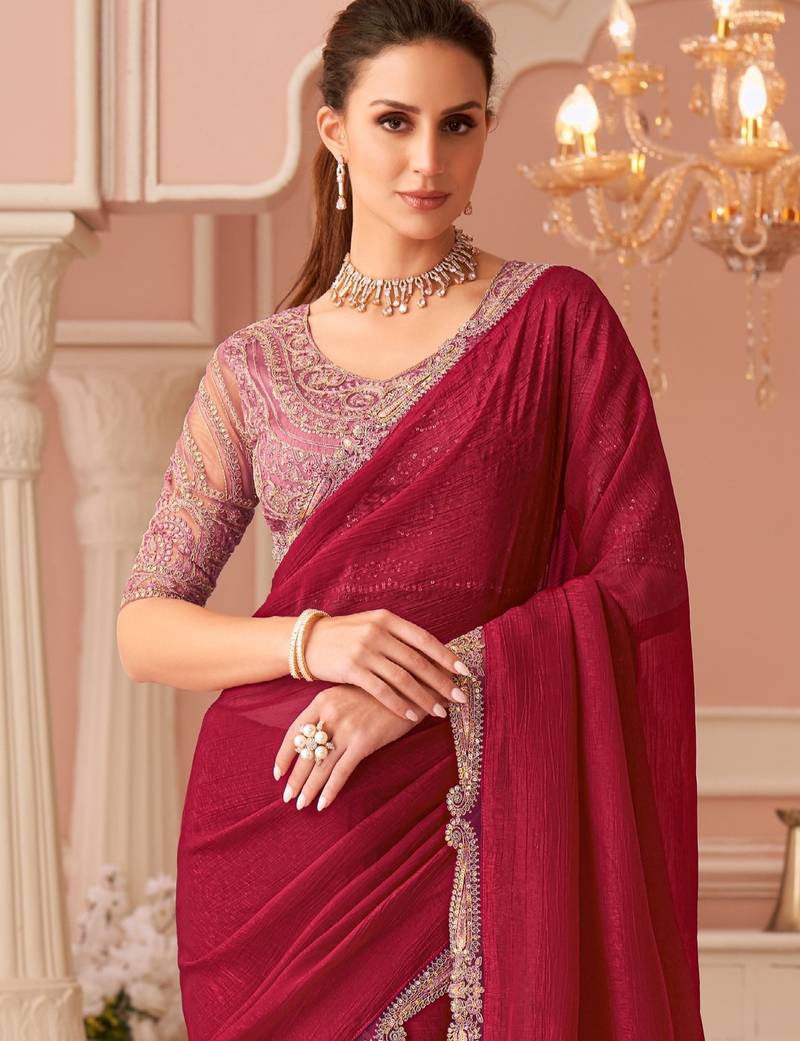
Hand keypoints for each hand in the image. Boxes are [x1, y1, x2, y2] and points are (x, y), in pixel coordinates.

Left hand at [273, 683, 421, 811]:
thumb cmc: (380, 693)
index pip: (294, 732)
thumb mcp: (348, 695)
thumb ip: (330, 712)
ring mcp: (347, 728)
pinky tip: (323, 804)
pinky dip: (330, 790)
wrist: (411, 687)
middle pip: (305, 752)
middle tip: (287, 797)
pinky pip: (341, 772)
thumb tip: (314, 739)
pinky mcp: (364, 742)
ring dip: (308, 788)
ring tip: (301, 804)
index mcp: (322, 700)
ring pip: (320, 765)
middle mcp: (330, 714)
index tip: (277, 773)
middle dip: (295, 778)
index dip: (284, 755)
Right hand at [301, 608, 471, 721]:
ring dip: (424, 697)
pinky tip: (412, 716)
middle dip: (441, 681)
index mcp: (386, 619)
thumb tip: (431, 653)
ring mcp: (364, 651)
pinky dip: (400, 704)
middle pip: (417, 661)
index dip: (446, 656)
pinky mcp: (352, 670)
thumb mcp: (370, 625)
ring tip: (440, 711)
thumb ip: (397, 636)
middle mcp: (378, 632)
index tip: (464, 671)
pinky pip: (382, 691)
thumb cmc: (343, 635)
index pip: (424, 639)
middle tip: (459, 697)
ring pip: (403, 679)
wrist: (306, 641)